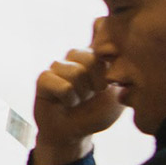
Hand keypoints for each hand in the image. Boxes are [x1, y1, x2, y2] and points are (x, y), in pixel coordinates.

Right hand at [32, 30, 124, 164]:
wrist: (74, 134)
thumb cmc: (97, 113)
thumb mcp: (119, 92)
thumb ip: (121, 70)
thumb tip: (112, 42)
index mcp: (96, 55)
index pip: (100, 30)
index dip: (109, 61)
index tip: (110, 80)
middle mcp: (76, 56)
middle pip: (90, 56)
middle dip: (97, 82)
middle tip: (93, 94)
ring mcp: (58, 66)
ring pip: (76, 72)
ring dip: (82, 93)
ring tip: (79, 100)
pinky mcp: (43, 78)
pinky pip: (62, 86)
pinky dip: (69, 99)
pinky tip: (66, 103)